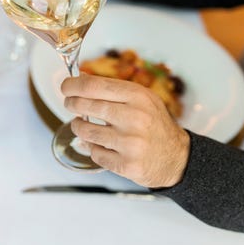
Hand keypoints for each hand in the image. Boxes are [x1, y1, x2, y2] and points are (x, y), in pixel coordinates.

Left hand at [61, 74, 189, 187]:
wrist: (178, 158)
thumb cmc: (154, 125)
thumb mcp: (141, 99)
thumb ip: (112, 90)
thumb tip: (79, 80)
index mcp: (138, 97)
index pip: (94, 85)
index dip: (73, 85)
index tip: (65, 87)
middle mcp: (135, 118)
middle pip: (86, 106)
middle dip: (72, 104)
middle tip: (69, 104)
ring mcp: (131, 143)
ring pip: (86, 131)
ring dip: (78, 127)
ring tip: (81, 125)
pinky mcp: (127, 164)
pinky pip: (95, 153)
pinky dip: (92, 149)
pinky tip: (100, 144)